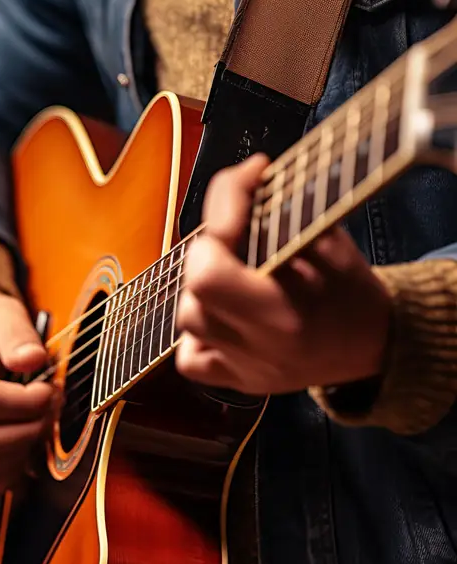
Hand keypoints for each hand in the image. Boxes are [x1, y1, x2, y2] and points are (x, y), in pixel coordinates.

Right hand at [0, 281, 53, 501]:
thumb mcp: (3, 314)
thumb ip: (18, 335)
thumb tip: (32, 360)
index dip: (24, 403)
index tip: (49, 391)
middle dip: (25, 431)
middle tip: (49, 412)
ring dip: (14, 457)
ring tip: (35, 430)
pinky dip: (2, 477)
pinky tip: (21, 450)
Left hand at [176, 155, 391, 395]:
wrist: (374, 345)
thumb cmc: (354, 292)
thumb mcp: (328, 243)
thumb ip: (280, 216)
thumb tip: (240, 181)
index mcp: (285, 314)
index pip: (211, 266)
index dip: (221, 213)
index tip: (247, 182)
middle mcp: (261, 348)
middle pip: (195, 289)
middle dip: (210, 248)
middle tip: (236, 237)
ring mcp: (246, 369)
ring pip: (188, 318)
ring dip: (202, 285)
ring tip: (234, 271)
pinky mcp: (239, 382)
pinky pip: (191, 358)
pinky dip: (198, 330)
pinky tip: (224, 313)